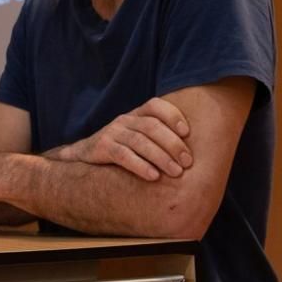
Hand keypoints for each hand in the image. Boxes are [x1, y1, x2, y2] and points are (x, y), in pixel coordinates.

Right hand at [56, 97, 192, 180]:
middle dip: (173, 144)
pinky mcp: (102, 147)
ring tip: (176, 172)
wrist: (85, 156)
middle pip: (152, 126)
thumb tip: (196, 151)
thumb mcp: (139, 137)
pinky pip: (123, 155)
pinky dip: (140, 165)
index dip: (173, 116)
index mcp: (137, 114)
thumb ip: (160, 138)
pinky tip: (153, 176)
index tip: (187, 133)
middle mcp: (125, 120)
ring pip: (140, 141)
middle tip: (188, 162)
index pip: (155, 105)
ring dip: (161, 157)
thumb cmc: (123, 148)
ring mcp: (113, 132)